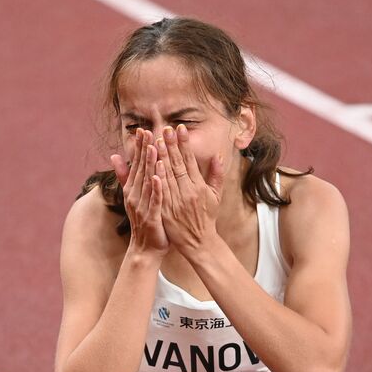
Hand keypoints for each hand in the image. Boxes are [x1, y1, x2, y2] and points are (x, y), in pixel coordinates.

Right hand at [111, 129, 167, 256]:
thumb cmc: (144, 221)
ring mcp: (142, 207)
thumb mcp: (133, 196)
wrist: (145, 249)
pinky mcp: (151, 217)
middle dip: (144, 150)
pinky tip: (159, 176)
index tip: (142, 130)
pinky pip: (154, 200)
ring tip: (154, 148)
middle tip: (148, 131)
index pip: (136, 164)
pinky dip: (156, 188)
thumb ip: (125, 176)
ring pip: (147, 182)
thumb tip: (114, 156)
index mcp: (132, 190)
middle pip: (140, 169)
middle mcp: (135, 196)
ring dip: (150, 165)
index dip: (139, 147)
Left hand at [152, 125, 226, 255]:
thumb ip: (216, 176)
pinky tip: (153, 166)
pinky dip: (158, 178)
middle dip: (171, 145)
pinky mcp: (167, 211)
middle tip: (165, 128)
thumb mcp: (215, 197)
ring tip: (156, 141)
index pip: (191, 160)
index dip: (184, 144)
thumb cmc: (206, 218)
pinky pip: (161, 192)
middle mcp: (189, 192)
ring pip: (168, 176)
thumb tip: (218, 157)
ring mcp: (177, 202)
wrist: (199, 243)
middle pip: (178, 165)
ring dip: (162, 157)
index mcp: (200, 187)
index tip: (180, 128)